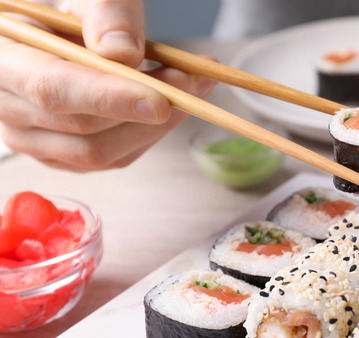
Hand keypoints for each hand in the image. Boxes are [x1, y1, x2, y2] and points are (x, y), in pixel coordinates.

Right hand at [0, 0, 216, 170]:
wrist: (57, 36)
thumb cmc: (75, 18)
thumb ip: (105, 14)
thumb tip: (124, 53)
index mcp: (3, 60)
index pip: (52, 89)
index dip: (107, 98)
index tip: (159, 100)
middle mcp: (8, 108)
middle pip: (85, 128)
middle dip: (149, 105)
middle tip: (195, 79)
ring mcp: (33, 140)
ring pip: (105, 152)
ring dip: (160, 124)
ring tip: (194, 87)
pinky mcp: (65, 158)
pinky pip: (116, 157)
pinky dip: (153, 133)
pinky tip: (176, 105)